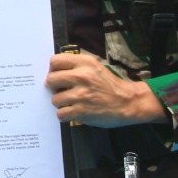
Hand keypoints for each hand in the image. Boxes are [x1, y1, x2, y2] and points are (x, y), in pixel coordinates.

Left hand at [45, 52, 166, 126]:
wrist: (128, 102)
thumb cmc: (109, 85)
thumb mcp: (95, 67)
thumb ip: (76, 66)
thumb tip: (53, 72)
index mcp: (84, 63)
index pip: (55, 61)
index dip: (53, 70)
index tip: (58, 77)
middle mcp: (81, 76)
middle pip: (50, 80)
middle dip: (54, 87)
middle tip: (63, 91)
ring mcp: (80, 95)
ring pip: (54, 99)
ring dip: (62, 103)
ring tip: (72, 103)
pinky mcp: (81, 111)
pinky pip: (60, 114)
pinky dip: (65, 115)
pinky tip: (74, 112)